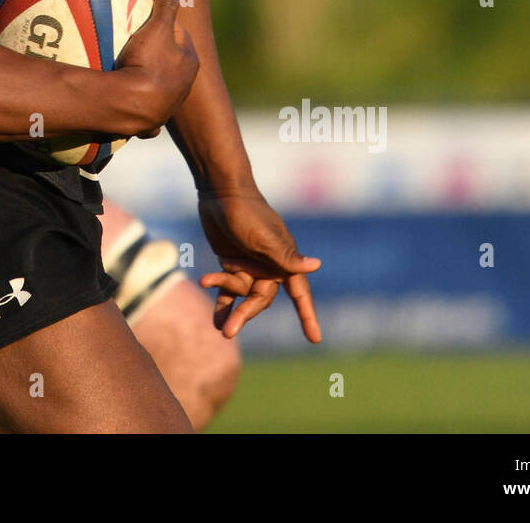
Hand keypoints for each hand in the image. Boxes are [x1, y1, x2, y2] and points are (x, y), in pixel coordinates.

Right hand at [112, 0, 199, 137]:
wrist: (133, 104)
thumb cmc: (148, 62)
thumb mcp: (157, 28)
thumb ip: (167, 8)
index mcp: (190, 61)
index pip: (179, 35)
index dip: (163, 26)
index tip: (147, 23)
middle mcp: (185, 85)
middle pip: (171, 62)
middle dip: (159, 54)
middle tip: (136, 45)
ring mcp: (170, 105)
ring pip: (162, 87)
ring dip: (151, 79)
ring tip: (130, 70)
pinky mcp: (153, 122)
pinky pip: (150, 111)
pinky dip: (144, 107)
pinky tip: (133, 103)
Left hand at [197, 188, 321, 342]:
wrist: (219, 191)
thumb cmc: (246, 212)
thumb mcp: (264, 237)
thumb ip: (286, 256)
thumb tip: (316, 266)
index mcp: (284, 259)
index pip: (300, 292)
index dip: (308, 315)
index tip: (315, 339)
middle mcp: (270, 265)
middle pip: (261, 299)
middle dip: (246, 314)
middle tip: (229, 332)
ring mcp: (250, 265)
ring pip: (241, 294)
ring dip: (228, 306)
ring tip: (218, 325)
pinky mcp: (231, 262)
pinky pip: (228, 287)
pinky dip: (221, 299)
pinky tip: (213, 313)